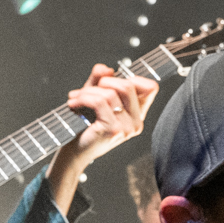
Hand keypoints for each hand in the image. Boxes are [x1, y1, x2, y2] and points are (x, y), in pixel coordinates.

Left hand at [45, 65, 159, 212]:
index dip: (132, 78)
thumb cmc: (85, 127)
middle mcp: (136, 122)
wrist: (75, 153)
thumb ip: (100, 81)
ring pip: (110, 92)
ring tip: (75, 98)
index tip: (110, 83)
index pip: (150, 88)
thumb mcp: (95, 98)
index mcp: (137, 114)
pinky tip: (73, 103)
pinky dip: (83, 98)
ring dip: (88, 91)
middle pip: (128, 85)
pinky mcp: (113, 129)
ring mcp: (127, 127)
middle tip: (87, 90)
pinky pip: (100, 101)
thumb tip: (106, 69)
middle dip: (104, 82)